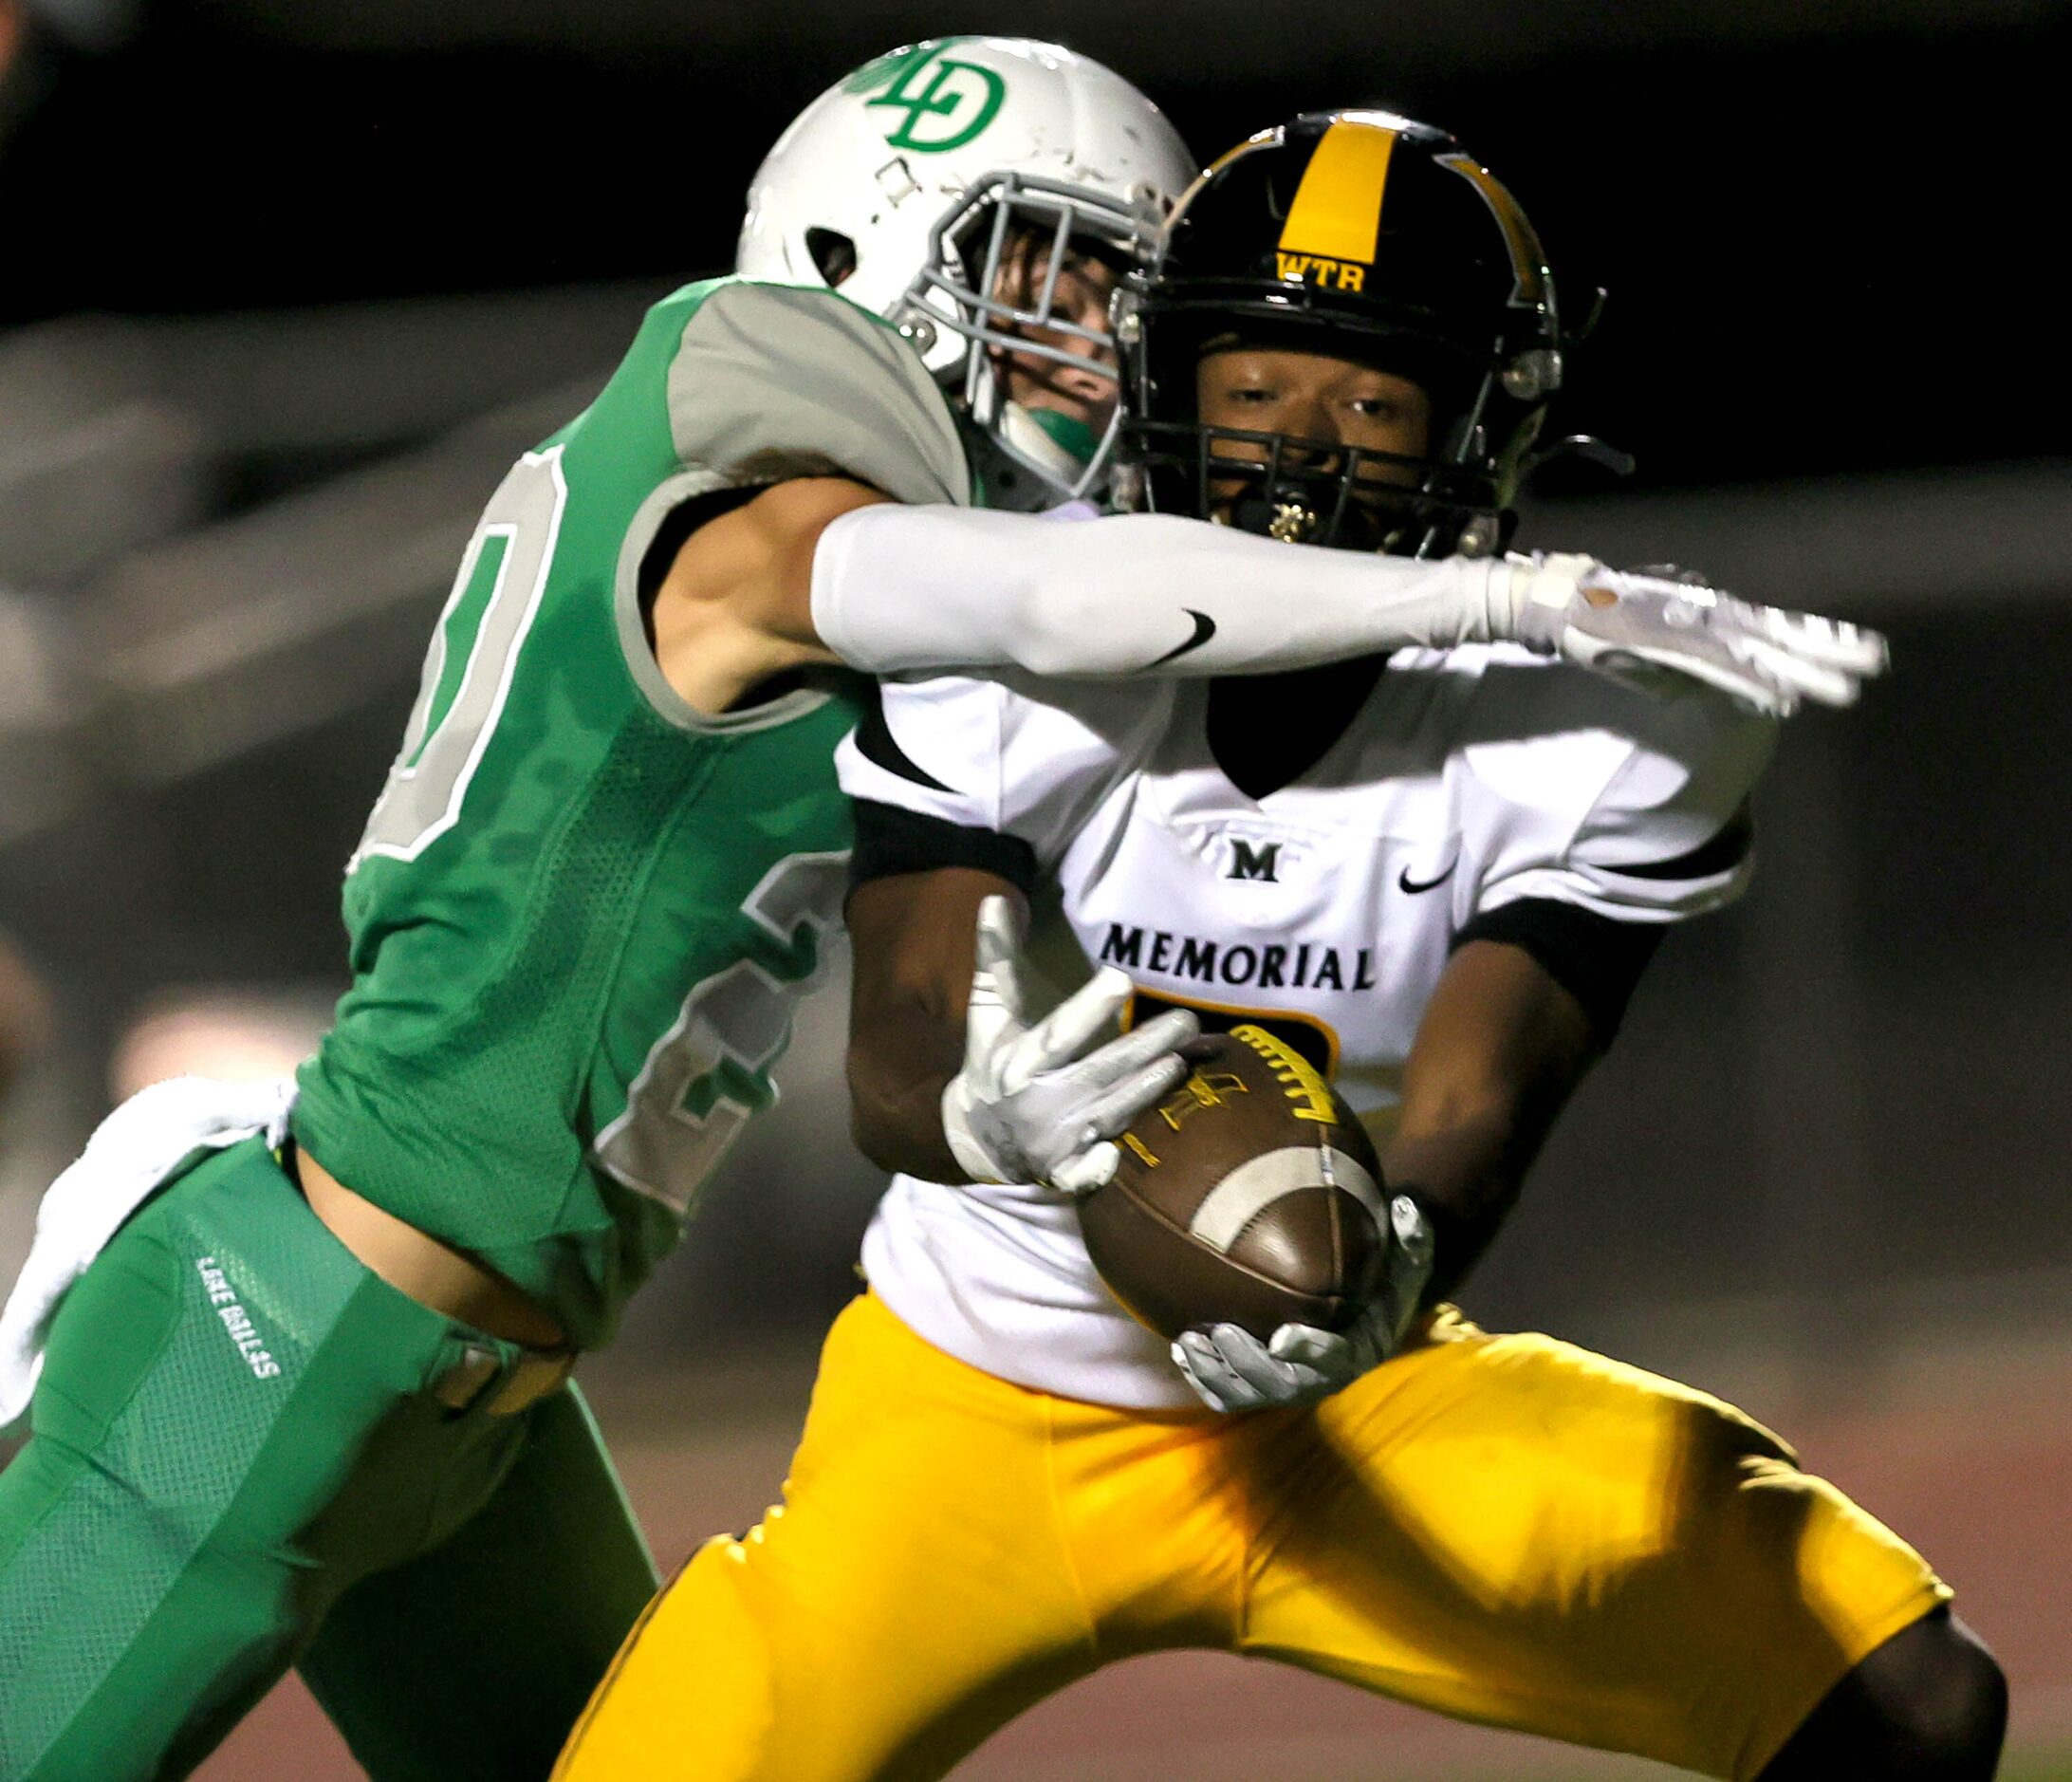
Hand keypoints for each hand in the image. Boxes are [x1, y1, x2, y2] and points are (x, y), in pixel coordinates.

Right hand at [941, 896, 1196, 1193]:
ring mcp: (1054, 1140)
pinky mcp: (1065, 1170)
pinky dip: (1094, 1171)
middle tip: (1186, 1020)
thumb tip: (994, 899)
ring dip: (1144, 1092)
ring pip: (1108, 1115)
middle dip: (1142, 1050)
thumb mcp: (988, 1012)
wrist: (976, 1138)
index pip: (1059, 1034)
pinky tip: (1115, 1154)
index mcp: (1018, 1062)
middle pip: (1098, 1074)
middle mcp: (1038, 1102)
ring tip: (1182, 1060)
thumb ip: (994, 960)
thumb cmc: (992, 1062)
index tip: (1120, 979)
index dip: (1088, 1009)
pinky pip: (1081, 1176)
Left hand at [1172, 1194, 1435, 1411]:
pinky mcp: (1263, 1387)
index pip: (1335, 1359)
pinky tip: (1183, 1351)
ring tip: (1187, 1342)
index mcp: (1357, 1350)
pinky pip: (1230, 1396)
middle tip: (1221, 1331)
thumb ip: (1412, 1237)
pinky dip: (1204, 1380)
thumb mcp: (1408, 1260)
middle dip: (1248, 1364)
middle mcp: (1323, 1378)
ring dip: (1216, 1374)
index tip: (1284, 1335)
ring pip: (1248, 1396)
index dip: (1309, 1351)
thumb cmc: (1385, 1283)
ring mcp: (1290, 1387)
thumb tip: (1404, 1204)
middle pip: (1282, 1386)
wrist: (1367, 1313)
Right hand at [1513, 554, 1888, 717]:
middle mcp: (1711, 616)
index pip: (1778, 627)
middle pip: (1783, 636)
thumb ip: (1687, 669)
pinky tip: (1780, 702)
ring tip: (1844, 690)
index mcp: (1712, 614)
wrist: (1563, 603)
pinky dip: (1750, 686)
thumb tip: (1708, 691)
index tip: (1861, 651)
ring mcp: (1693, 631)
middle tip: (1875, 663)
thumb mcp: (1654, 649)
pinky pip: (1719, 671)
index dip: (1820, 638)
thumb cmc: (1605, 622)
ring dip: (1802, 675)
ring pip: (1761, 654)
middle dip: (1830, 651)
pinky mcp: (1670, 647)